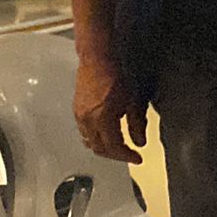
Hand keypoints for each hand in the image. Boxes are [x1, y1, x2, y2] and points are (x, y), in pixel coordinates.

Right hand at [73, 49, 145, 164]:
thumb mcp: (134, 100)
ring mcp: (79, 115)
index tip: (138, 158)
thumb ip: (137, 124)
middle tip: (128, 155)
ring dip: (103, 147)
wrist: (98, 57)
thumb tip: (139, 143)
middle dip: (114, 154)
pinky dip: (95, 137)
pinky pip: (84, 131)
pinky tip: (105, 132)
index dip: (126, 156)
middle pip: (98, 148)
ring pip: (89, 140)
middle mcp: (87, 121)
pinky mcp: (76, 109)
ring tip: (118, 146)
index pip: (113, 147)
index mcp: (102, 119)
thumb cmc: (119, 75)